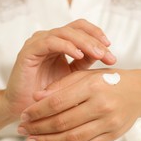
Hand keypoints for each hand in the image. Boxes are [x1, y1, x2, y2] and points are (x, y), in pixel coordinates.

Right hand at [1, 19, 115, 120]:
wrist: (29, 111)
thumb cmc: (50, 94)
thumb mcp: (73, 76)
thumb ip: (86, 62)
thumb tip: (106, 53)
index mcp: (60, 42)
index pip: (82, 29)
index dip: (98, 35)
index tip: (111, 51)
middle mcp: (49, 39)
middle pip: (76, 28)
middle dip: (95, 40)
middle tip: (109, 54)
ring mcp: (38, 43)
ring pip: (65, 32)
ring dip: (84, 42)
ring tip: (98, 54)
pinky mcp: (28, 51)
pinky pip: (50, 42)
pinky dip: (66, 46)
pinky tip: (78, 55)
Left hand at [17, 69, 140, 140]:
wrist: (140, 92)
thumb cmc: (110, 81)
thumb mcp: (87, 76)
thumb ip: (62, 85)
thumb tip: (36, 98)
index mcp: (93, 86)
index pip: (58, 101)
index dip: (37, 111)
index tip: (23, 115)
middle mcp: (102, 105)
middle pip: (62, 121)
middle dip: (38, 128)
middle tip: (22, 130)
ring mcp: (109, 122)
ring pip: (72, 138)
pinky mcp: (113, 135)